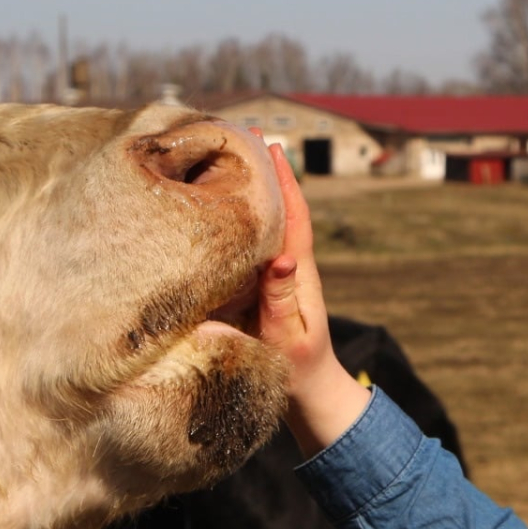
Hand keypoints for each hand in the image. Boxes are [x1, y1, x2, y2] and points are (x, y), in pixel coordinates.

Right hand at [257, 139, 370, 456]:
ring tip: (229, 156)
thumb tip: (284, 259)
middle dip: (264, 172)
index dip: (282, 180)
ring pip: (265, 225)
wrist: (308, 396)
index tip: (269, 145)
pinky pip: (251, 247)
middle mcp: (288, 267)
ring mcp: (276, 277)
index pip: (292, 216)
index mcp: (297, 273)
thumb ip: (283, 300)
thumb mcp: (288, 337)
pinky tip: (220, 211)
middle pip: (279, 209)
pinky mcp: (262, 290)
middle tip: (245, 132)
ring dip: (251, 191)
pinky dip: (239, 222)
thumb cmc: (296, 370)